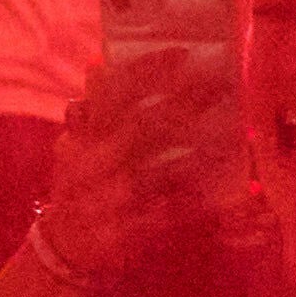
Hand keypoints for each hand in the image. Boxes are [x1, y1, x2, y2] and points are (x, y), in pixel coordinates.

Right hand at [31, 53, 234, 283]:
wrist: (66, 242)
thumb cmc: (78, 181)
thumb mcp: (75, 141)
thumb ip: (92, 108)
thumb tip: (98, 65)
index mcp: (80, 137)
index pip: (110, 94)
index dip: (145, 71)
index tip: (181, 54)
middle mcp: (92, 164)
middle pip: (141, 125)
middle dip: (183, 103)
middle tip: (218, 85)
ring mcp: (108, 199)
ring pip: (158, 170)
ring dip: (196, 150)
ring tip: (229, 131)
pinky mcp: (126, 231)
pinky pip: (167, 214)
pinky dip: (194, 199)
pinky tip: (217, 186)